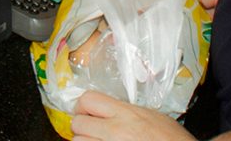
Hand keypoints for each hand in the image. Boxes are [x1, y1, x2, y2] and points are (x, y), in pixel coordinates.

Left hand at [71, 92, 193, 140]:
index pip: (88, 99)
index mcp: (126, 114)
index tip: (86, 111)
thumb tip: (108, 110)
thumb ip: (127, 111)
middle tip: (90, 129)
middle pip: (78, 123)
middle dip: (82, 126)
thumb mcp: (152, 116)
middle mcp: (116, 131)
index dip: (83, 105)